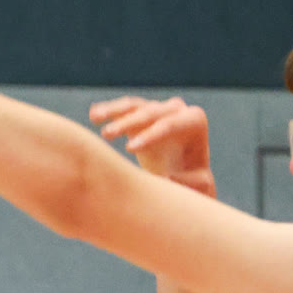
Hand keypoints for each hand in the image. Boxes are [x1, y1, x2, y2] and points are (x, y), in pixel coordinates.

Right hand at [88, 95, 215, 195]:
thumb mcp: (199, 186)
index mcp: (194, 121)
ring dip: (113, 112)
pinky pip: (125, 108)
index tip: (129, 149)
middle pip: (150, 112)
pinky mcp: (143, 113)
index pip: (170, 125)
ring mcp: (159, 109)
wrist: (187, 176)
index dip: (149, 136)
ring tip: (94, 119)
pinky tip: (94, 114)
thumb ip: (189, 183)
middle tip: (106, 135)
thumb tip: (167, 177)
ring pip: (134, 106)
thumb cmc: (195, 183)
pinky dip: (109, 111)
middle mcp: (178, 109)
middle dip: (127, 123)